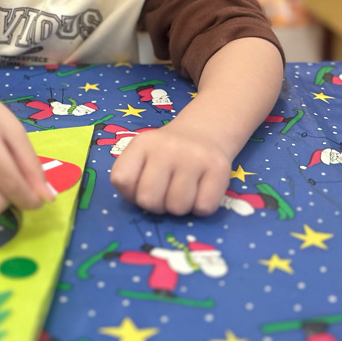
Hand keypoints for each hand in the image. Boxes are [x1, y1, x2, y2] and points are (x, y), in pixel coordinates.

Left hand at [110, 121, 229, 215]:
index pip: (122, 180)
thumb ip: (132, 179)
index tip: (142, 187)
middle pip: (149, 200)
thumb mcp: (142, 156)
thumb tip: (142, 204)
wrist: (204, 132)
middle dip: (156, 205)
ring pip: (177, 207)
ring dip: (179, 207)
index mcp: (142, 144)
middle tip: (165, 193)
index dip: (130, 193)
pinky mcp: (219, 168)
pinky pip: (204, 208)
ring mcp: (194, 157)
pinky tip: (200, 190)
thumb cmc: (167, 154)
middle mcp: (167, 147)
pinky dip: (200, 207)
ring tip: (183, 190)